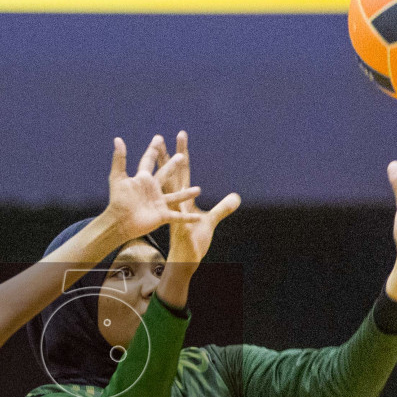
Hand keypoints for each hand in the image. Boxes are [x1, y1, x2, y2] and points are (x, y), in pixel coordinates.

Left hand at [102, 135, 202, 241]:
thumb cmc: (118, 201)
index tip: (158, 138)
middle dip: (173, 165)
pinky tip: (199, 217)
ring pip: (176, 196)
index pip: (148, 161)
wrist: (120, 222)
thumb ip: (120, 158)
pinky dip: (188, 218)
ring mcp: (159, 203)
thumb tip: (118, 139)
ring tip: (198, 190)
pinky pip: (178, 217)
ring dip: (187, 194)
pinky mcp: (162, 216)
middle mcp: (152, 190)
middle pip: (165, 174)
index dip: (153, 150)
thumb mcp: (118, 177)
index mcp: (142, 179)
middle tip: (181, 156)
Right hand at [164, 131, 242, 266]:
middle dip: (168, 157)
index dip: (182, 153)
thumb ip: (223, 207)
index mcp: (184, 199)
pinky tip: (180, 204)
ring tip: (165, 161)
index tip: (180, 135)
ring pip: (170, 192)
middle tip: (159, 137)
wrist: (185, 262)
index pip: (183, 172)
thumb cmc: (194, 241)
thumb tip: (237, 197)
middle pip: (172, 176)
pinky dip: (181, 215)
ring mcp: (176, 216)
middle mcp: (177, 203)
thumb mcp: (212, 221)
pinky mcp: (180, 230)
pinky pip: (180, 220)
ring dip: (168, 177)